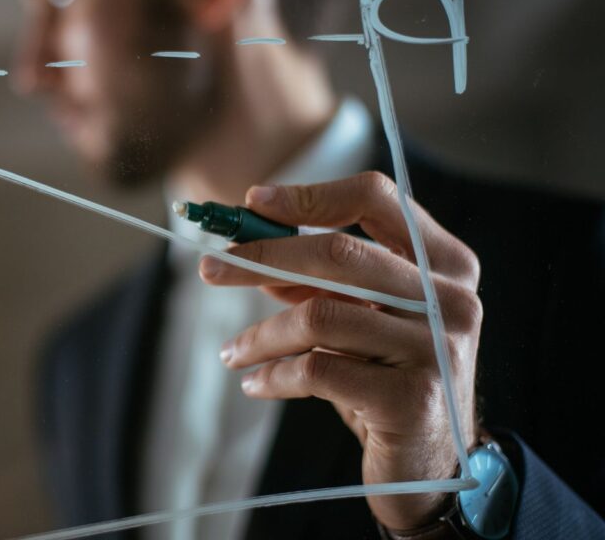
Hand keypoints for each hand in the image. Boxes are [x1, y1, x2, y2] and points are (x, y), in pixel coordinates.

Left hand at [199, 171, 481, 529]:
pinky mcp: (411, 399)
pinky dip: (274, 375)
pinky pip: (317, 370)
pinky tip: (256, 384)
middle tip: (210, 269)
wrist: (433, 466)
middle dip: (262, 257)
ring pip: (319, 316)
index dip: (309, 196)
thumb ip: (317, 281)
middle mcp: (452, 299)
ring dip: (260, 334)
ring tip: (232, 353)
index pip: (376, 199)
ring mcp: (437, 349)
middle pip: (339, 252)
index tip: (252, 202)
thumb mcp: (359, 320)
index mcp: (446, 263)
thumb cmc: (387, 380)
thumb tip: (249, 247)